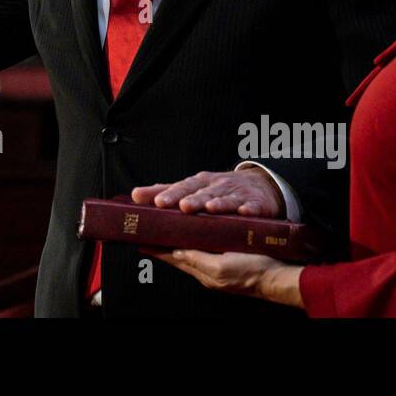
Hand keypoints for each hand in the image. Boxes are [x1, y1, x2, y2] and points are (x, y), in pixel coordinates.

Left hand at [131, 167, 284, 217]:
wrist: (260, 187)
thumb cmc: (219, 190)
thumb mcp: (193, 188)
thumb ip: (166, 192)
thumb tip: (135, 195)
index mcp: (199, 184)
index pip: (182, 188)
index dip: (170, 194)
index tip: (156, 202)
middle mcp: (217, 187)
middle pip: (203, 193)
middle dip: (192, 199)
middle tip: (181, 206)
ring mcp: (237, 194)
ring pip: (226, 199)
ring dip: (218, 203)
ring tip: (208, 208)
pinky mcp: (255, 204)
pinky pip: (252, 207)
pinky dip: (249, 209)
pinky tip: (244, 212)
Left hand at [140, 248, 303, 307]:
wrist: (278, 278)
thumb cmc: (253, 271)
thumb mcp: (221, 266)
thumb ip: (197, 259)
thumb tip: (176, 253)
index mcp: (203, 270)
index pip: (173, 258)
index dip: (157, 249)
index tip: (141, 241)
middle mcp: (207, 269)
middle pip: (179, 255)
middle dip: (163, 246)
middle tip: (148, 235)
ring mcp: (217, 267)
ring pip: (190, 252)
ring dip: (177, 244)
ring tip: (165, 235)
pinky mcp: (228, 261)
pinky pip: (205, 251)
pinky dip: (194, 244)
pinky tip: (194, 239)